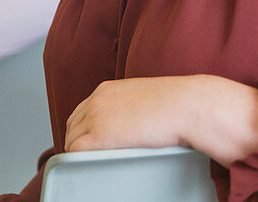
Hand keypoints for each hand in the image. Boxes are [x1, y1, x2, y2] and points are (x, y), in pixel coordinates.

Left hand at [65, 75, 257, 166]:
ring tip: (93, 165)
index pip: (81, 112)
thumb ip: (131, 106)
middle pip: (73, 126)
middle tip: (89, 158)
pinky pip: (76, 152)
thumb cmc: (176, 104)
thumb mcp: (145, 98)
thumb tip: (133, 122)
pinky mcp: (99, 135)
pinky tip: (91, 167)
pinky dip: (80, 161)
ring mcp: (95, 117)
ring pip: (72, 141)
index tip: (89, 143)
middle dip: (78, 142)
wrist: (185, 104)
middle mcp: (97, 100)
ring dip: (79, 153)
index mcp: (107, 90)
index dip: (82, 130)